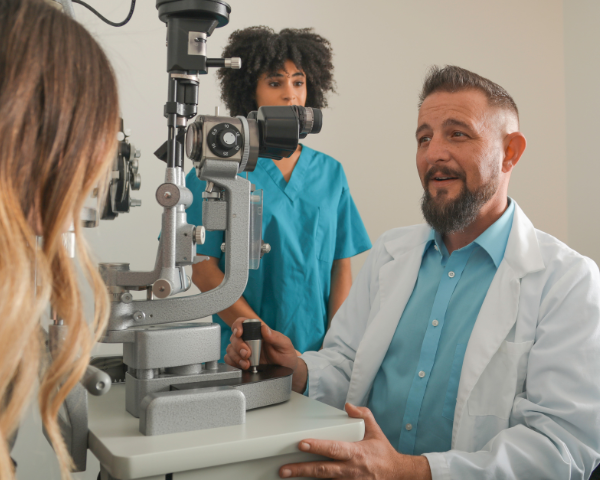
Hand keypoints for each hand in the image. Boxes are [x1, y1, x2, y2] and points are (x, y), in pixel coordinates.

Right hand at [224, 317, 298, 371]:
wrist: (286, 369)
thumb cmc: (286, 354)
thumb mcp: (285, 344)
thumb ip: (275, 337)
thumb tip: (264, 328)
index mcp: (258, 332)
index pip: (242, 322)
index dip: (237, 326)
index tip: (239, 333)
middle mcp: (249, 340)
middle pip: (234, 337)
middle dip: (238, 346)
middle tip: (247, 354)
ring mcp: (244, 350)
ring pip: (230, 349)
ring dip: (236, 356)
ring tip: (247, 363)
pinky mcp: (241, 361)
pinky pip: (230, 359)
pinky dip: (233, 362)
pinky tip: (243, 366)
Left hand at [278, 404, 431, 478]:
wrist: (398, 475)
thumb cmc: (383, 454)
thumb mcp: (375, 432)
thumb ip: (363, 415)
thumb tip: (348, 406)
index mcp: (357, 453)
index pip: (334, 449)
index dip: (317, 446)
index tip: (302, 444)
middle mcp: (351, 469)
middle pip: (323, 470)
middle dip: (303, 470)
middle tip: (284, 469)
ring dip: (306, 479)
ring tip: (289, 475)